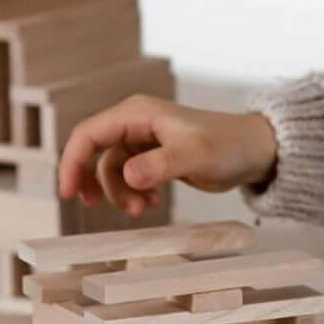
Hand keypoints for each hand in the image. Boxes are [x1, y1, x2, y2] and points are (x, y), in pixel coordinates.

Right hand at [57, 95, 277, 215]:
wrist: (256, 151)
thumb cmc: (229, 145)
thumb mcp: (194, 156)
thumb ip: (161, 165)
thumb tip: (129, 176)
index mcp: (137, 114)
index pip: (89, 134)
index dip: (72, 162)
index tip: (68, 193)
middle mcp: (136, 123)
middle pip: (94, 152)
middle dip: (94, 181)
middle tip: (96, 208)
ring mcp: (145, 141)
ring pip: (112, 169)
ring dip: (120, 193)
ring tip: (142, 210)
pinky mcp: (156, 157)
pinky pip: (130, 176)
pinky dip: (134, 192)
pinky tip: (152, 203)